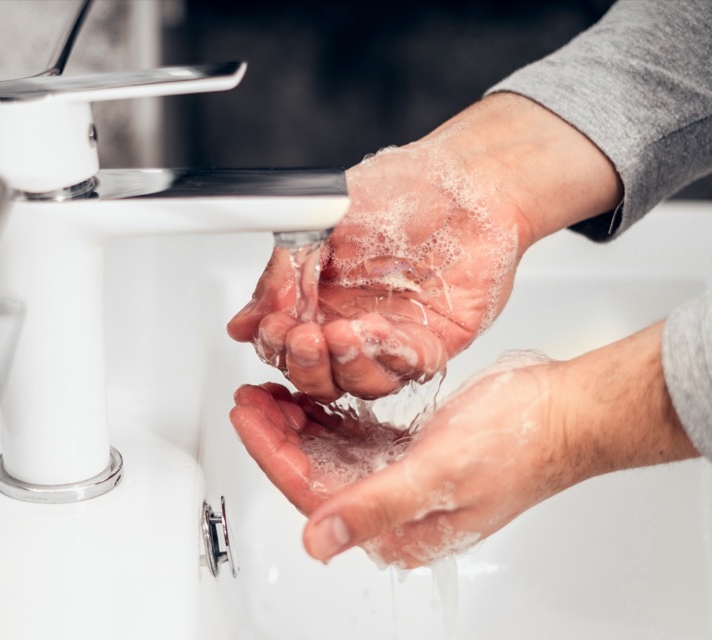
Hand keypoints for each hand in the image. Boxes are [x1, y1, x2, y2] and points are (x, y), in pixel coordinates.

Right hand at [227, 140, 530, 402]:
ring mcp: (393, 338)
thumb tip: (246, 322)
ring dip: (344, 366)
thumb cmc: (400, 191)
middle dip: (305, 364)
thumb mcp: (319, 227)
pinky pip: (406, 370)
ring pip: (360, 384)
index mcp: (320, 300)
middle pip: (319, 378)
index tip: (273, 328)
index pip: (286, 346)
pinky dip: (387, 358)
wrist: (465, 183)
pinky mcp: (434, 344)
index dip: (275, 345)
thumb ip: (282, 276)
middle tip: (303, 338)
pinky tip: (376, 331)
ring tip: (340, 333)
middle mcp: (353, 324)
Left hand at [230, 324, 697, 568]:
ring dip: (300, 422)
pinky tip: (315, 393)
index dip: (272, 452)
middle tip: (250, 394)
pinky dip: (332, 415)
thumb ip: (373, 507)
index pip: (313, 494)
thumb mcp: (438, 474)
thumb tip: (317, 544)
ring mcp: (405, 480)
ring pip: (333, 453)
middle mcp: (396, 510)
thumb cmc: (521, 444)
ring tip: (272, 388)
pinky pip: (359, 436)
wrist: (569, 413)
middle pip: (316, 473)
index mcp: (397, 527)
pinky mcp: (416, 453)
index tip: (245, 414)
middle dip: (278, 434)